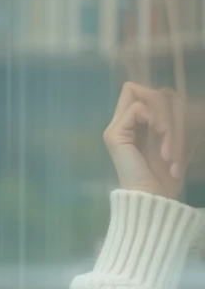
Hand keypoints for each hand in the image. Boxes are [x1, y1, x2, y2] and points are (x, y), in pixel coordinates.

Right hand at [103, 81, 185, 199]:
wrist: (154, 197)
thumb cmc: (166, 176)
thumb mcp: (173, 140)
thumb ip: (168, 118)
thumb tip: (167, 93)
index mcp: (134, 125)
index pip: (141, 91)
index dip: (160, 97)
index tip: (172, 123)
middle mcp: (123, 123)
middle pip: (149, 91)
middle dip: (171, 110)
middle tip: (174, 135)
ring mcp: (116, 128)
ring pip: (148, 97)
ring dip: (167, 119)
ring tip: (169, 144)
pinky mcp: (114, 134)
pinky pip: (140, 109)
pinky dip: (158, 122)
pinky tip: (161, 141)